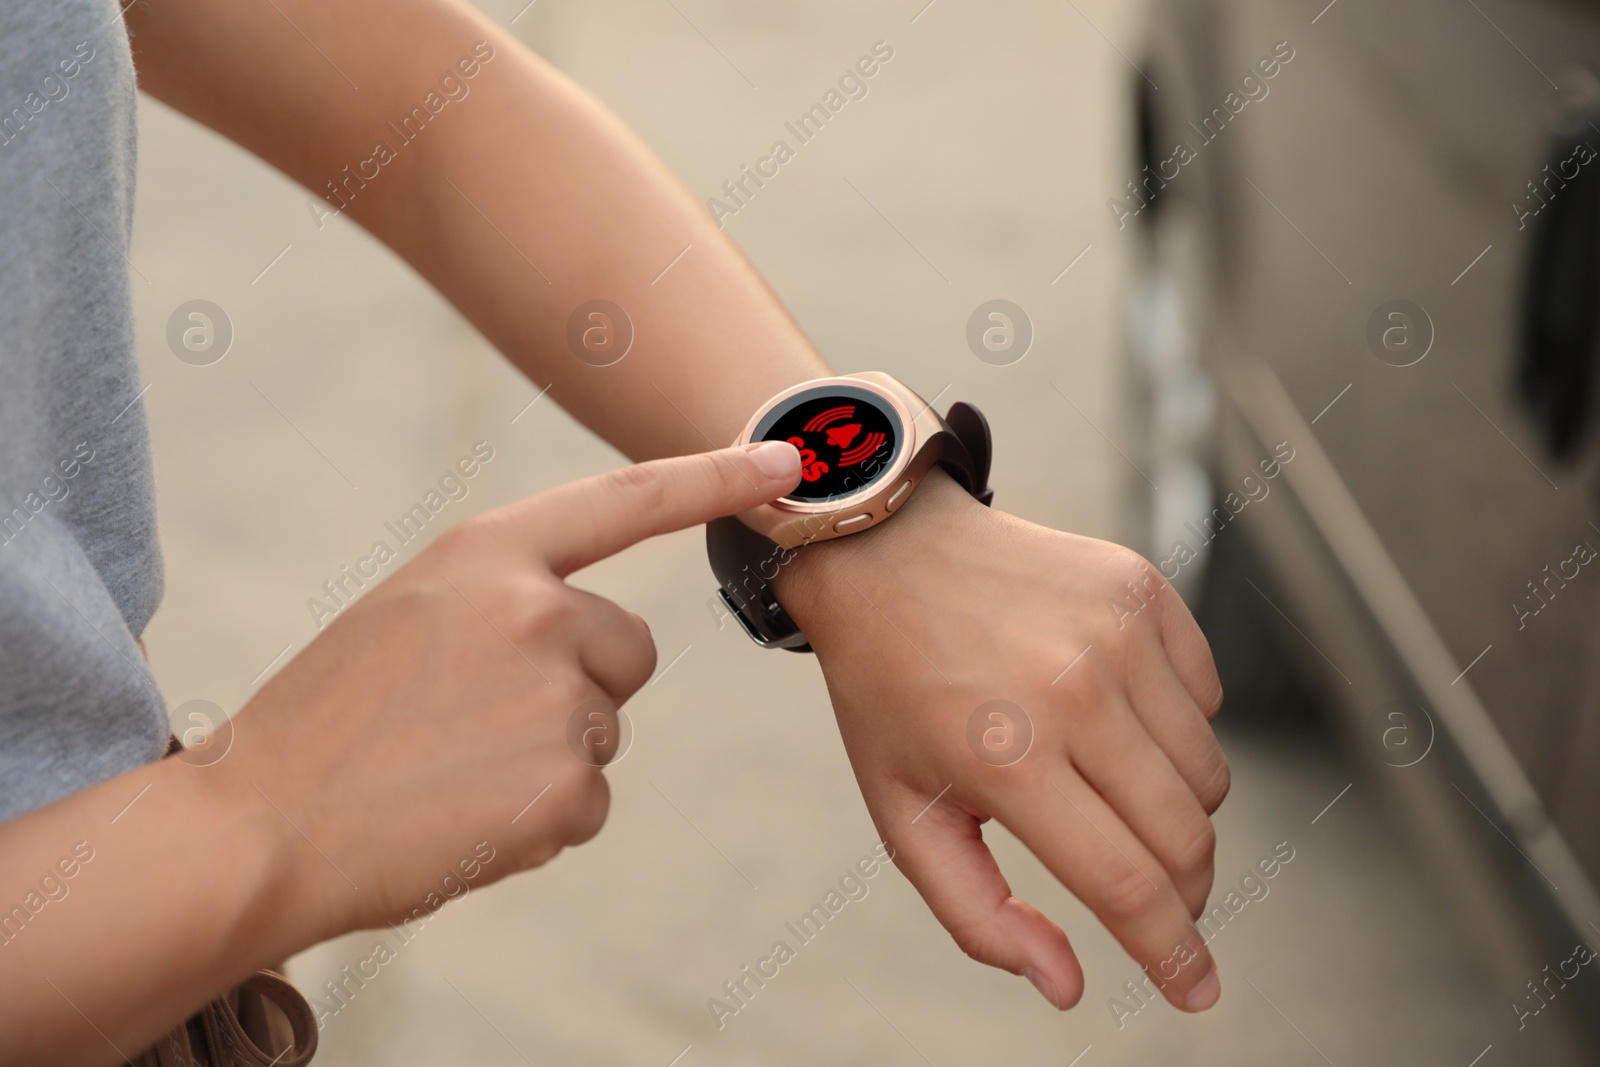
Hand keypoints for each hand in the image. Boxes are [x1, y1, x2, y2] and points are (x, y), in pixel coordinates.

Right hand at [219, 441, 801, 937]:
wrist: (257, 830)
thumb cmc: (327, 722)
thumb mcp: (410, 616)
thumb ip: (506, 602)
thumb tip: (598, 646)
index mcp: (487, 555)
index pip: (626, 501)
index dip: (714, 476)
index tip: (789, 456)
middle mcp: (536, 611)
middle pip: (629, 649)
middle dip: (580, 686)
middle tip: (474, 724)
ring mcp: (558, 700)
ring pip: (604, 729)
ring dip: (550, 758)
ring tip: (450, 773)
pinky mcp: (569, 790)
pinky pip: (590, 801)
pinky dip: (540, 822)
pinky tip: (464, 819)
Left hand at [775, 470, 1227, 1012]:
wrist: (887, 550)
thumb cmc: (892, 691)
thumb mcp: (904, 815)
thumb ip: (978, 914)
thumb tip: (1066, 986)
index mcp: (1008, 757)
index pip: (1126, 884)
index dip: (1173, 953)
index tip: (1198, 993)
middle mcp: (1075, 691)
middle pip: (1186, 837)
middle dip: (1184, 893)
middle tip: (1154, 898)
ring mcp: (1117, 633)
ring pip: (1208, 773)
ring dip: (1178, 809)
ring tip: (1103, 784)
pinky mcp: (1143, 590)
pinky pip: (1209, 697)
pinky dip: (1177, 728)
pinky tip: (1111, 711)